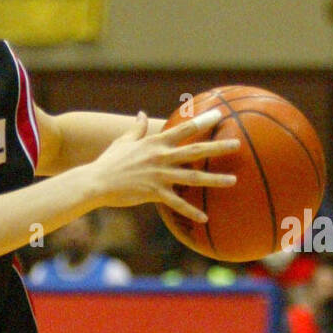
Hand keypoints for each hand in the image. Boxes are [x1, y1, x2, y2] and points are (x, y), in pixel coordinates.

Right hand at [86, 110, 239, 223]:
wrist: (96, 182)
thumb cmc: (108, 162)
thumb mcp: (123, 141)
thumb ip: (137, 128)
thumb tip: (142, 113)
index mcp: (156, 143)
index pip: (184, 128)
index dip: (203, 121)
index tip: (220, 115)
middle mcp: (161, 156)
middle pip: (196, 150)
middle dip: (218, 147)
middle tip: (237, 145)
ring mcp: (159, 175)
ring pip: (193, 176)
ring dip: (214, 179)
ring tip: (233, 180)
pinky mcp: (154, 193)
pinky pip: (177, 203)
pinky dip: (191, 211)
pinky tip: (205, 218)